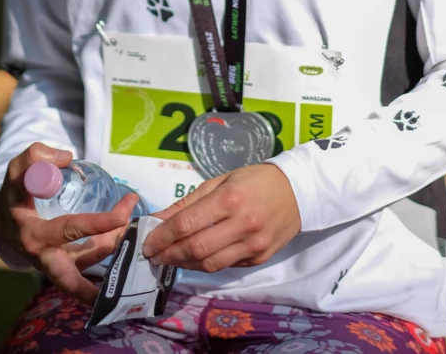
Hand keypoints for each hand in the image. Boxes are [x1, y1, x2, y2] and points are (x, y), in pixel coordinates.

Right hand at [0, 142, 137, 302]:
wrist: (1, 221)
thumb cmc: (13, 193)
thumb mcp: (17, 171)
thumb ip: (35, 158)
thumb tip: (66, 159)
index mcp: (34, 235)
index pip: (69, 230)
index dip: (96, 224)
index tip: (122, 215)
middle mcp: (44, 259)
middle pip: (80, 270)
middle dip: (108, 257)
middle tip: (136, 245)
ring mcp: (55, 267)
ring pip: (88, 265)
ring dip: (113, 248)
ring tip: (135, 224)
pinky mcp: (64, 267)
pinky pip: (89, 265)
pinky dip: (107, 255)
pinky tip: (126, 242)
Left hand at [142, 163, 299, 272]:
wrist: (298, 191)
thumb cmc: (254, 180)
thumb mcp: (221, 181)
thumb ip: (189, 202)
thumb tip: (159, 219)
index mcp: (229, 199)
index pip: (187, 223)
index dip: (163, 236)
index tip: (147, 241)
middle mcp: (242, 225)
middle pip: (196, 248)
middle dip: (169, 254)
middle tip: (154, 254)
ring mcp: (253, 246)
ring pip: (209, 264)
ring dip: (184, 264)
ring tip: (170, 258)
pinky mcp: (259, 259)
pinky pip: (226, 266)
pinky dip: (206, 264)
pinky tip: (195, 257)